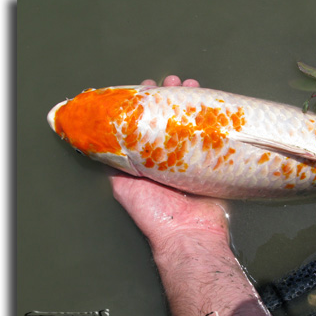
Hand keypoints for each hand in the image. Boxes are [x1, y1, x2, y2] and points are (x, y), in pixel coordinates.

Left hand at [109, 76, 229, 252]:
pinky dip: (216, 122)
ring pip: (194, 125)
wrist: (187, 233)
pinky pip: (216, 139)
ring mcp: (195, 159)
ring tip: (193, 85)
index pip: (148, 124)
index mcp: (151, 160)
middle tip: (175, 82)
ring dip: (194, 103)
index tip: (149, 87)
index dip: (149, 104)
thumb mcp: (123, 186)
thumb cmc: (153, 212)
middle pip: (173, 120)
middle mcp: (172, 157)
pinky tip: (216, 106)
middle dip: (174, 98)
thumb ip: (115, 163)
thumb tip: (99, 140)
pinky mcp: (214, 164)